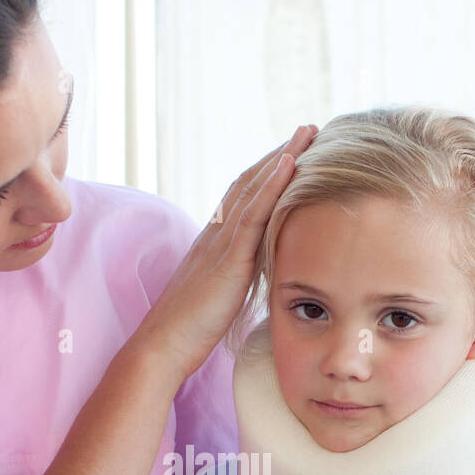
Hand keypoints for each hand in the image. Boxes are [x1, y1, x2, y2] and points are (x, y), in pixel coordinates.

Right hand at [135, 125, 317, 381]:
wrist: (164, 346)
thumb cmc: (190, 330)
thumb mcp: (221, 295)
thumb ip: (239, 276)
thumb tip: (261, 272)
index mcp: (214, 242)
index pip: (244, 197)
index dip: (268, 172)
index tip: (295, 152)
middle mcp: (215, 233)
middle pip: (251, 182)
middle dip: (280, 153)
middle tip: (310, 129)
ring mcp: (219, 243)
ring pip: (253, 189)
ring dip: (282, 157)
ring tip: (309, 133)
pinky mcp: (227, 260)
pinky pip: (251, 215)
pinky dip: (271, 186)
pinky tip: (290, 164)